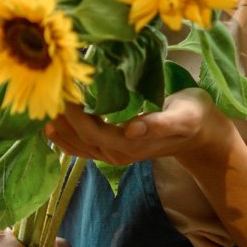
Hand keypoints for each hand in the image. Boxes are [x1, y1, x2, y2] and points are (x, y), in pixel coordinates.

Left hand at [45, 88, 235, 167]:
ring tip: (44, 112)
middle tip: (47, 95)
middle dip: (63, 120)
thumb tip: (133, 128)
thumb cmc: (193, 116)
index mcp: (132, 144)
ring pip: (80, 147)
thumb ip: (159, 123)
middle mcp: (120, 153)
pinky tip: (57, 127)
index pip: (93, 131)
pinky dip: (69, 137)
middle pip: (82, 140)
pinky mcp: (117, 147)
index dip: (75, 116)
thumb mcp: (182, 116)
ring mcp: (117, 153)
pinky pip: (86, 147)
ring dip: (62, 131)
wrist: (202, 132)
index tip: (62, 92)